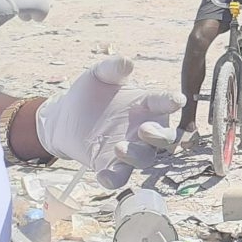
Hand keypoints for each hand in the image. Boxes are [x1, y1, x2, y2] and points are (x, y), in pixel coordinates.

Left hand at [34, 57, 185, 183]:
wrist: (64, 116)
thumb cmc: (89, 93)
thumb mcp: (98, 75)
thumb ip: (112, 68)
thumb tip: (127, 63)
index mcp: (146, 104)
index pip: (164, 102)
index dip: (172, 101)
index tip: (176, 100)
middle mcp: (143, 129)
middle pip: (165, 138)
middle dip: (160, 136)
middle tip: (145, 130)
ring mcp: (129, 148)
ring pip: (145, 159)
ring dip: (136, 156)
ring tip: (120, 148)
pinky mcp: (110, 164)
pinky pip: (118, 177)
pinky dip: (114, 178)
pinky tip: (103, 175)